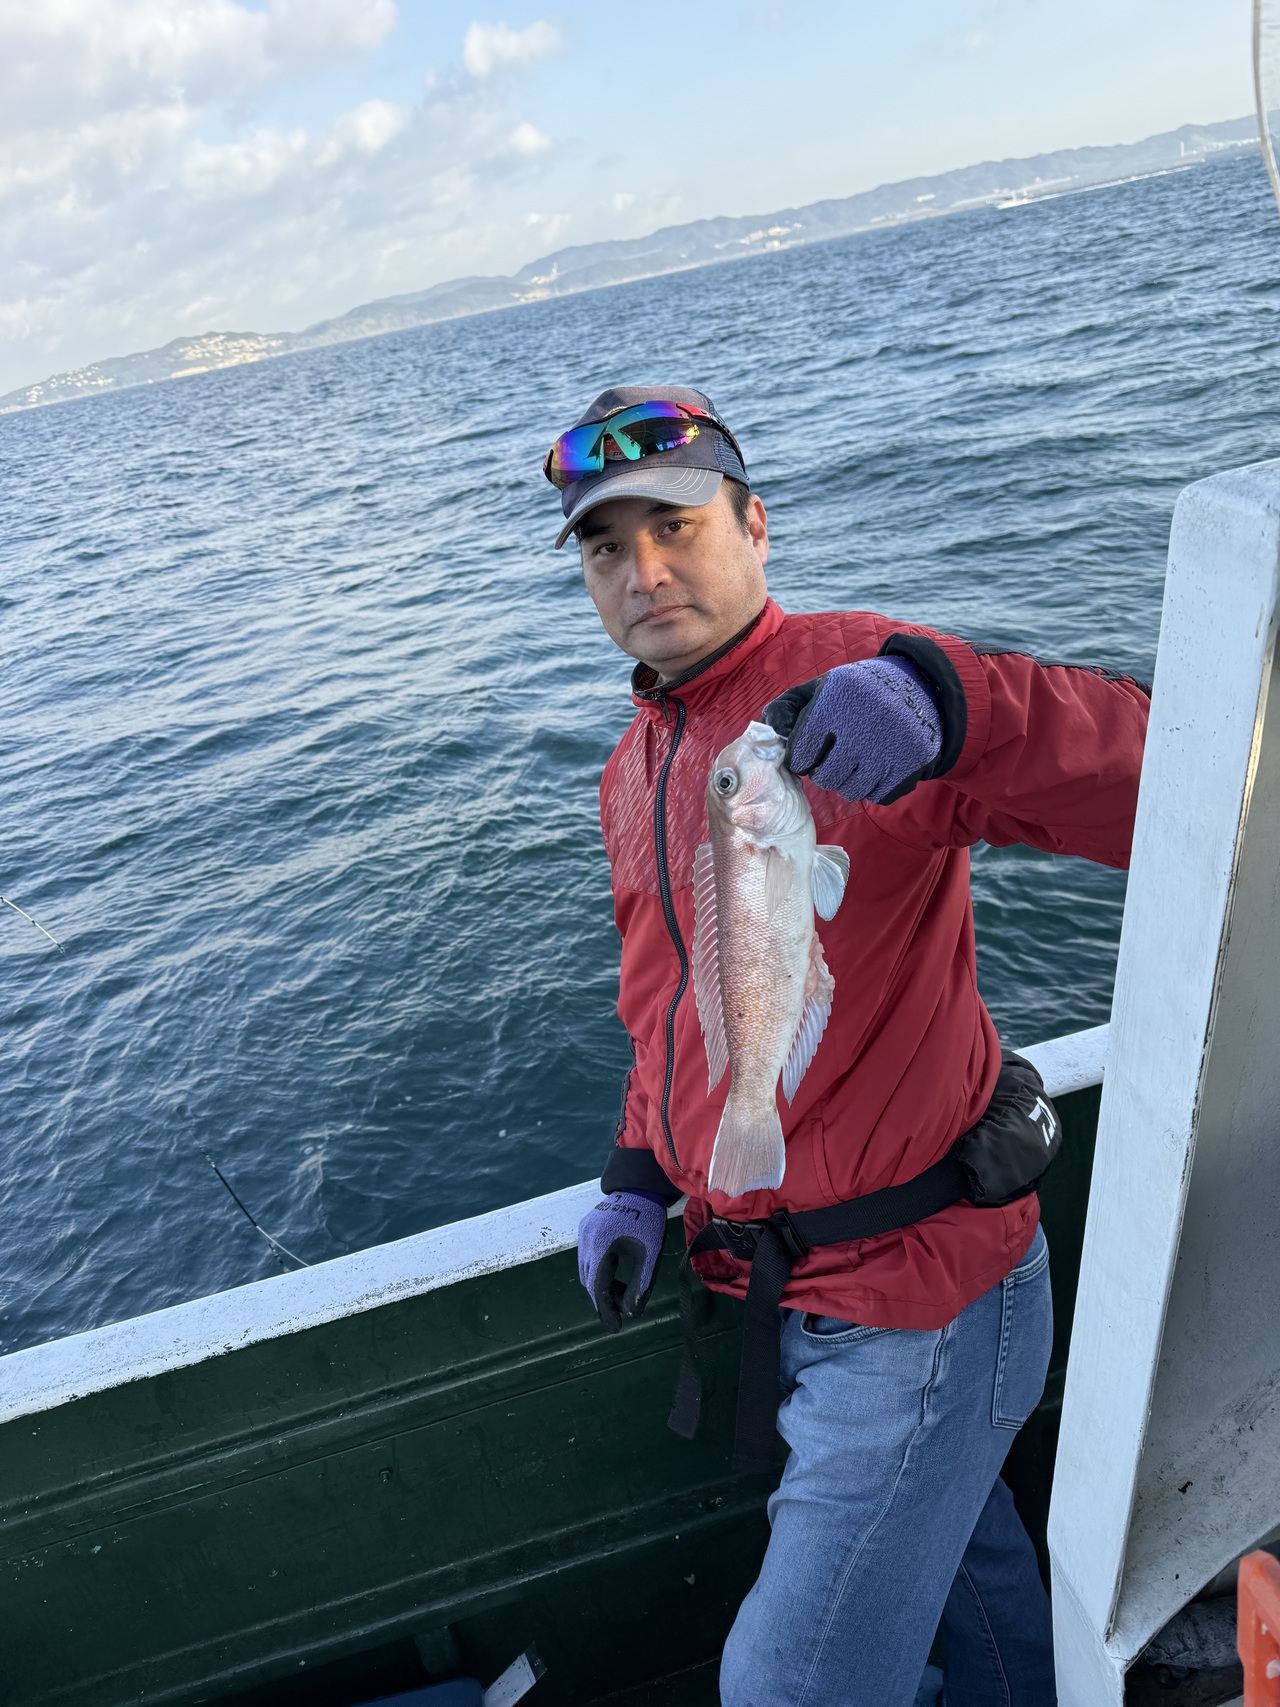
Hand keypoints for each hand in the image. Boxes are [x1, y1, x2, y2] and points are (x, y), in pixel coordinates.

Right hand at [577, 1192, 667, 1331]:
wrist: (640, 1186)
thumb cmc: (649, 1220)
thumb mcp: (650, 1254)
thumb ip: (641, 1283)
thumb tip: (632, 1312)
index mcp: (602, 1246)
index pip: (598, 1288)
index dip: (606, 1311)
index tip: (615, 1328)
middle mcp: (586, 1240)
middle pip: (589, 1281)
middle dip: (603, 1300)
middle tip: (619, 1315)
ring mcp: (583, 1232)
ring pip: (586, 1270)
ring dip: (600, 1286)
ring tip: (619, 1295)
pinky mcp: (586, 1227)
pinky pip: (587, 1257)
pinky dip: (598, 1271)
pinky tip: (613, 1275)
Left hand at [762, 657, 941, 802]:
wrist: (921, 686)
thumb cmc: (859, 692)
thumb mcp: (823, 687)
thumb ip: (787, 707)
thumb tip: (767, 734)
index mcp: (835, 703)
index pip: (801, 753)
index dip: (801, 757)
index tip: (810, 752)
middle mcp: (861, 727)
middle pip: (825, 778)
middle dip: (825, 771)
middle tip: (835, 757)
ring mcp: (887, 749)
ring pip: (850, 791)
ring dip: (848, 781)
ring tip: (855, 761)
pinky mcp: (909, 765)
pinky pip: (877, 795)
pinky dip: (873, 786)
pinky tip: (877, 766)